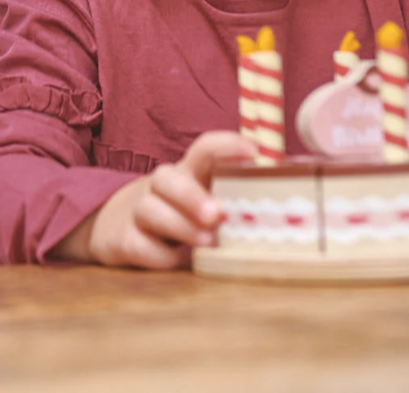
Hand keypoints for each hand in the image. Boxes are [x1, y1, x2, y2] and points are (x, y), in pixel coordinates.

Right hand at [79, 131, 255, 269]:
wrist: (119, 227)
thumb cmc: (180, 214)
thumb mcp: (205, 198)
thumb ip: (238, 199)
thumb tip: (290, 206)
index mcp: (189, 172)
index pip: (204, 148)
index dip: (227, 146)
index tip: (254, 153)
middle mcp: (162, 187)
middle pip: (168, 179)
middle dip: (192, 196)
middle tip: (217, 214)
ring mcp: (139, 212)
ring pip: (151, 211)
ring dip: (181, 226)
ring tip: (208, 243)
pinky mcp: (125, 240)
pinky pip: (141, 246)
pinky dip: (163, 256)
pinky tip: (181, 262)